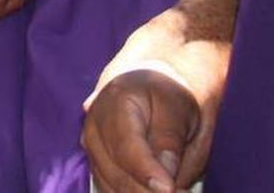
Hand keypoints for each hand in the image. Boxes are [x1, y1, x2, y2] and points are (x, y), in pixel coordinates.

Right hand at [84, 69, 204, 192]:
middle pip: (118, 174)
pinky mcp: (95, 165)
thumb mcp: (179, 108)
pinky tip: (158, 190)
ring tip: (177, 191)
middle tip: (183, 192)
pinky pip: (112, 190)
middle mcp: (94, 127)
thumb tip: (165, 180)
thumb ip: (171, 140)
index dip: (147, 172)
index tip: (169, 188)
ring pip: (114, 188)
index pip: (127, 146)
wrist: (144, 90)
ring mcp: (91, 148)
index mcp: (116, 101)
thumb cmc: (165, 97)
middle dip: (150, 191)